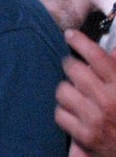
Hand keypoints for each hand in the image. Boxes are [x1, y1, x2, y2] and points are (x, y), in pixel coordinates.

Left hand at [55, 29, 115, 155]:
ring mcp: (94, 119)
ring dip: (68, 90)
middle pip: (73, 69)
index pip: (96, 56)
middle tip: (75, 70)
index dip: (80, 41)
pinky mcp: (85, 135)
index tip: (71, 35)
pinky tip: (75, 113)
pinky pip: (60, 114)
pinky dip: (65, 112)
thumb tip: (113, 50)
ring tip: (77, 94)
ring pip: (63, 90)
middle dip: (72, 67)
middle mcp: (106, 100)